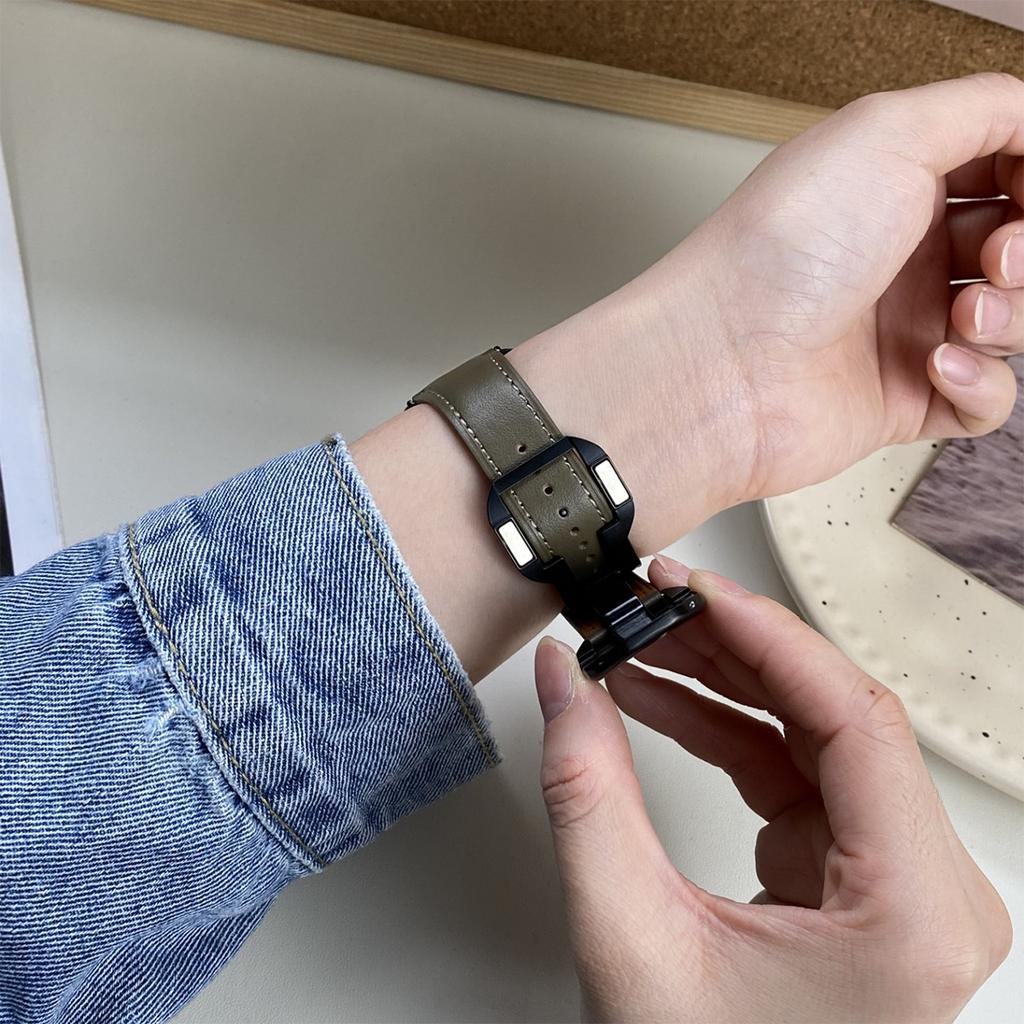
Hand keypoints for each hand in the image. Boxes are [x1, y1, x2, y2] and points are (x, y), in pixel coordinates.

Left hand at [514, 73, 1023, 552]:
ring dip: (1010, 315)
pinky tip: (939, 365)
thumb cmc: (780, 251)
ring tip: (963, 314)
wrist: (723, 363)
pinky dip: (980, 385)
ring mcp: (899, 332)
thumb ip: (981, 108)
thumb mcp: (886, 133)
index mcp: (891, 189)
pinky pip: (982, 400)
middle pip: (1012, 248)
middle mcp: (897, 259)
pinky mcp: (900, 401)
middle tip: (995, 255)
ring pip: (1009, 323)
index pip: (996, 171)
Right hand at [534, 556, 1010, 1022]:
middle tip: (659, 604)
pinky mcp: (857, 881)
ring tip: (642, 649)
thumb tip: (566, 681)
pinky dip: (730, 734)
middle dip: (736, 652)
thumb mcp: (628, 937)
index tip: (697, 588)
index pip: (854, 720)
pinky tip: (664, 704)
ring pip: (814, 739)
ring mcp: (896, 886)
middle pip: (837, 718)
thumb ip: (587, 793)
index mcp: (911, 914)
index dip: (766, 636)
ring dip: (725, 688)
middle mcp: (928, 894)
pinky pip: (797, 776)